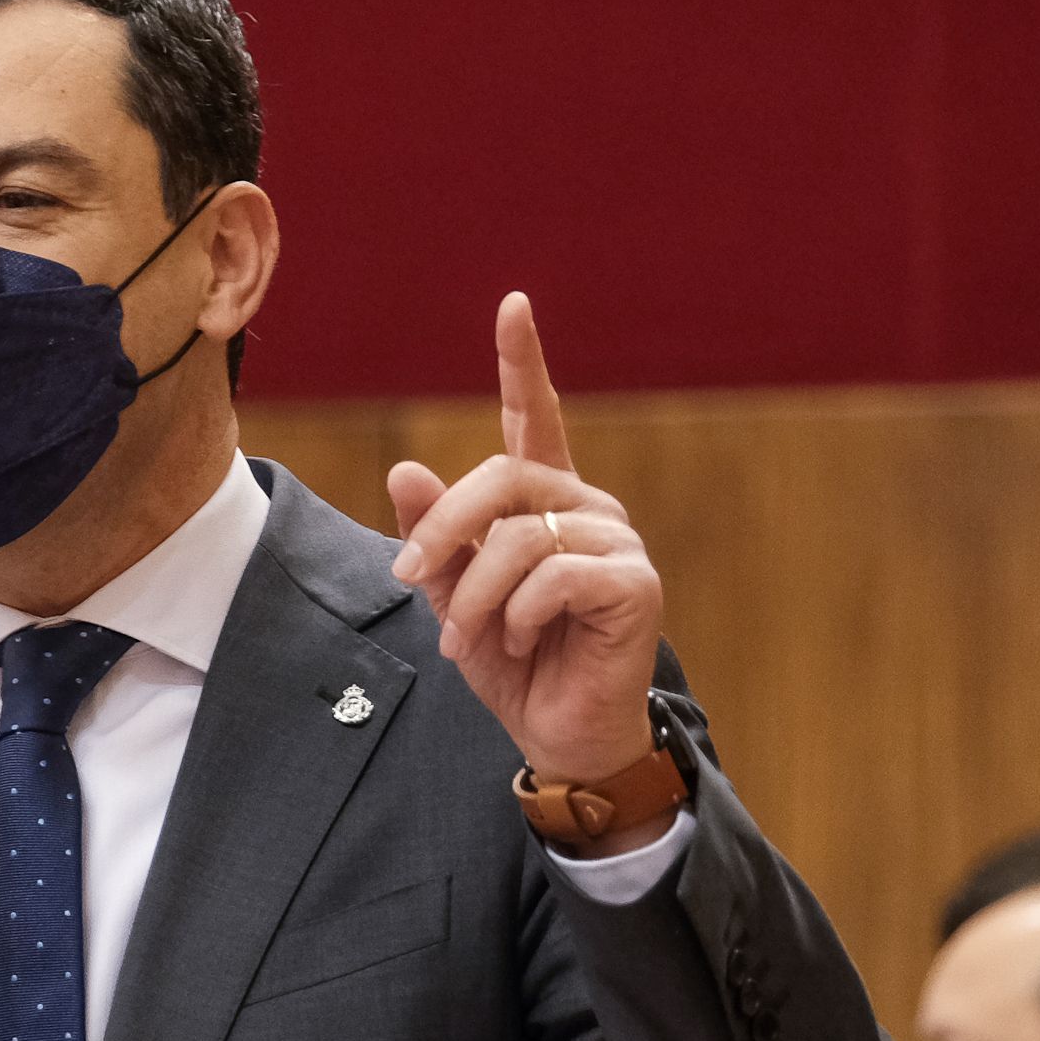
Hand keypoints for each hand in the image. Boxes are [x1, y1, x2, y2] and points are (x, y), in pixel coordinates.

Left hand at [386, 293, 665, 789]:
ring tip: (468, 638)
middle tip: (410, 577)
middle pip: (503, 477)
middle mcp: (588, 508)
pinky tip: (525, 638)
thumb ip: (436, 538)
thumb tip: (405, 470)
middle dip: (445, 528)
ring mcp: (617, 541)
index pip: (535, 419)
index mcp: (546, 503)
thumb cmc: (514, 665)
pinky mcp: (634, 584)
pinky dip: (520, 612)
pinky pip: (554, 574)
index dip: (523, 363)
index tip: (513, 305)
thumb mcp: (454, 599)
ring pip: (520, 535)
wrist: (559, 735)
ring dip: (474, 595)